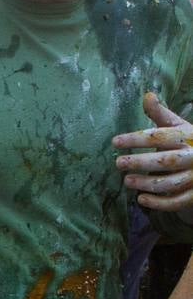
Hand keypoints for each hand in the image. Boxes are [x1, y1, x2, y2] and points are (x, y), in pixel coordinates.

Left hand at [114, 92, 192, 210]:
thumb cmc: (191, 141)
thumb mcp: (180, 126)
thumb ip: (161, 114)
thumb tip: (147, 95)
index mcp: (188, 137)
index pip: (159, 137)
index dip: (136, 139)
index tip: (114, 142)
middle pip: (165, 161)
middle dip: (139, 162)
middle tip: (118, 163)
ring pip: (170, 183)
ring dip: (146, 183)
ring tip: (126, 181)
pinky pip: (177, 201)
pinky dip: (159, 203)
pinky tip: (141, 199)